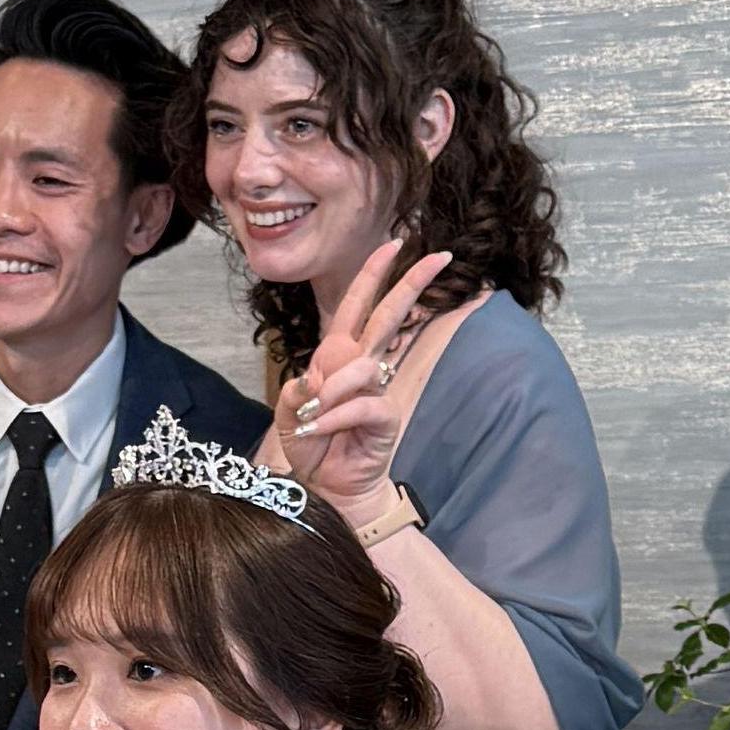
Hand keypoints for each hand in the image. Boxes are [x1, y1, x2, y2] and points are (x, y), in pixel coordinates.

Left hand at [275, 239, 452, 530]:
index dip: (374, 273)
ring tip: (310, 415)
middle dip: (411, 282)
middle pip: (389, 315)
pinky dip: (336, 415)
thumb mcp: (288, 414)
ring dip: (331, 388)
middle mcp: (362, 366)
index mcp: (338, 354)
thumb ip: (293, 392)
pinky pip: (362, 404)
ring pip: (362, 366)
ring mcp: (377, 391)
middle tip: (441, 255)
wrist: (324, 486)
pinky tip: (320, 429)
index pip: (358, 305)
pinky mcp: (385, 417)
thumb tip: (311, 378)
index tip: (395, 243)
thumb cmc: (310, 446)